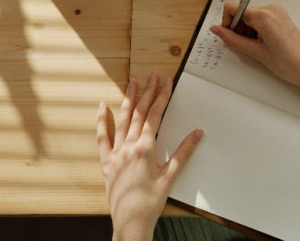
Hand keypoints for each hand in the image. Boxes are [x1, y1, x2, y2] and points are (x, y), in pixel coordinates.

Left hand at [97, 74, 202, 240]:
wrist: (131, 223)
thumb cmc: (151, 202)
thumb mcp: (170, 176)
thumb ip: (183, 152)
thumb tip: (197, 133)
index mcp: (145, 148)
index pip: (155, 115)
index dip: (162, 96)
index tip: (167, 82)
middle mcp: (128, 147)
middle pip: (139, 113)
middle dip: (147, 92)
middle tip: (153, 75)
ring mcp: (115, 154)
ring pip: (122, 120)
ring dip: (128, 100)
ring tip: (132, 82)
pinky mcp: (106, 163)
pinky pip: (102, 138)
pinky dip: (102, 121)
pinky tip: (103, 106)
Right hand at [210, 1, 299, 91]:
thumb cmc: (287, 63)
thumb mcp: (256, 52)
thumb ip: (232, 39)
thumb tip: (216, 29)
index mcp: (263, 15)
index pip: (232, 7)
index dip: (227, 22)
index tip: (230, 36)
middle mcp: (270, 8)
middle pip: (241, 12)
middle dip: (238, 28)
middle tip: (247, 46)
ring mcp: (276, 11)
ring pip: (250, 16)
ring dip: (247, 30)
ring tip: (257, 47)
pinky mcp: (280, 16)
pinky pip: (260, 18)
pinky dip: (256, 29)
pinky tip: (263, 43)